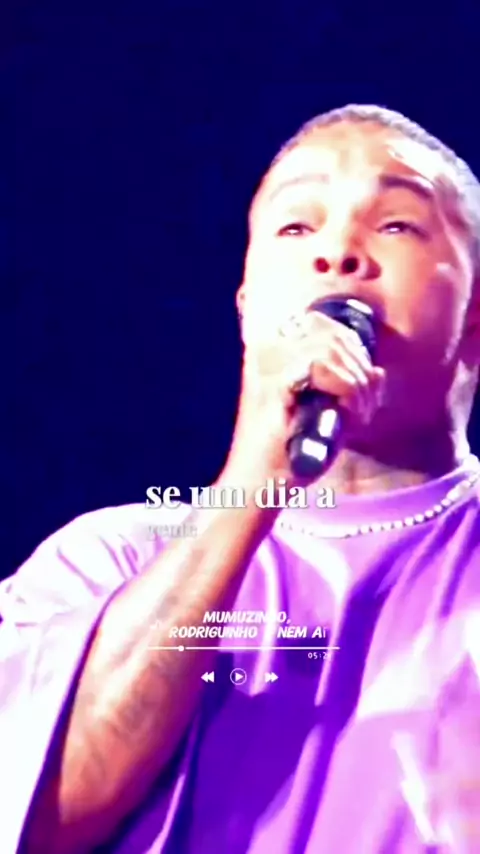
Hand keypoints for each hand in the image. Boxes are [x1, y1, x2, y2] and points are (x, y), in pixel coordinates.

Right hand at [228, 307, 385, 487]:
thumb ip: (352, 390)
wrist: (260, 485)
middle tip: (365, 407)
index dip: (354, 348)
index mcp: (277, 354)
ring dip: (357, 382)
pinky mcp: (274, 383)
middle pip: (333, 333)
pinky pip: (322, 366)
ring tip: (359, 415)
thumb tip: (378, 371)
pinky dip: (347, 389)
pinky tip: (349, 414)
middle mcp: (270, 352)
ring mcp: (269, 365)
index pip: (324, 323)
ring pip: (331, 347)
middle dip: (361, 369)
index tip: (363, 385)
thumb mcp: (331, 417)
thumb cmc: (290, 455)